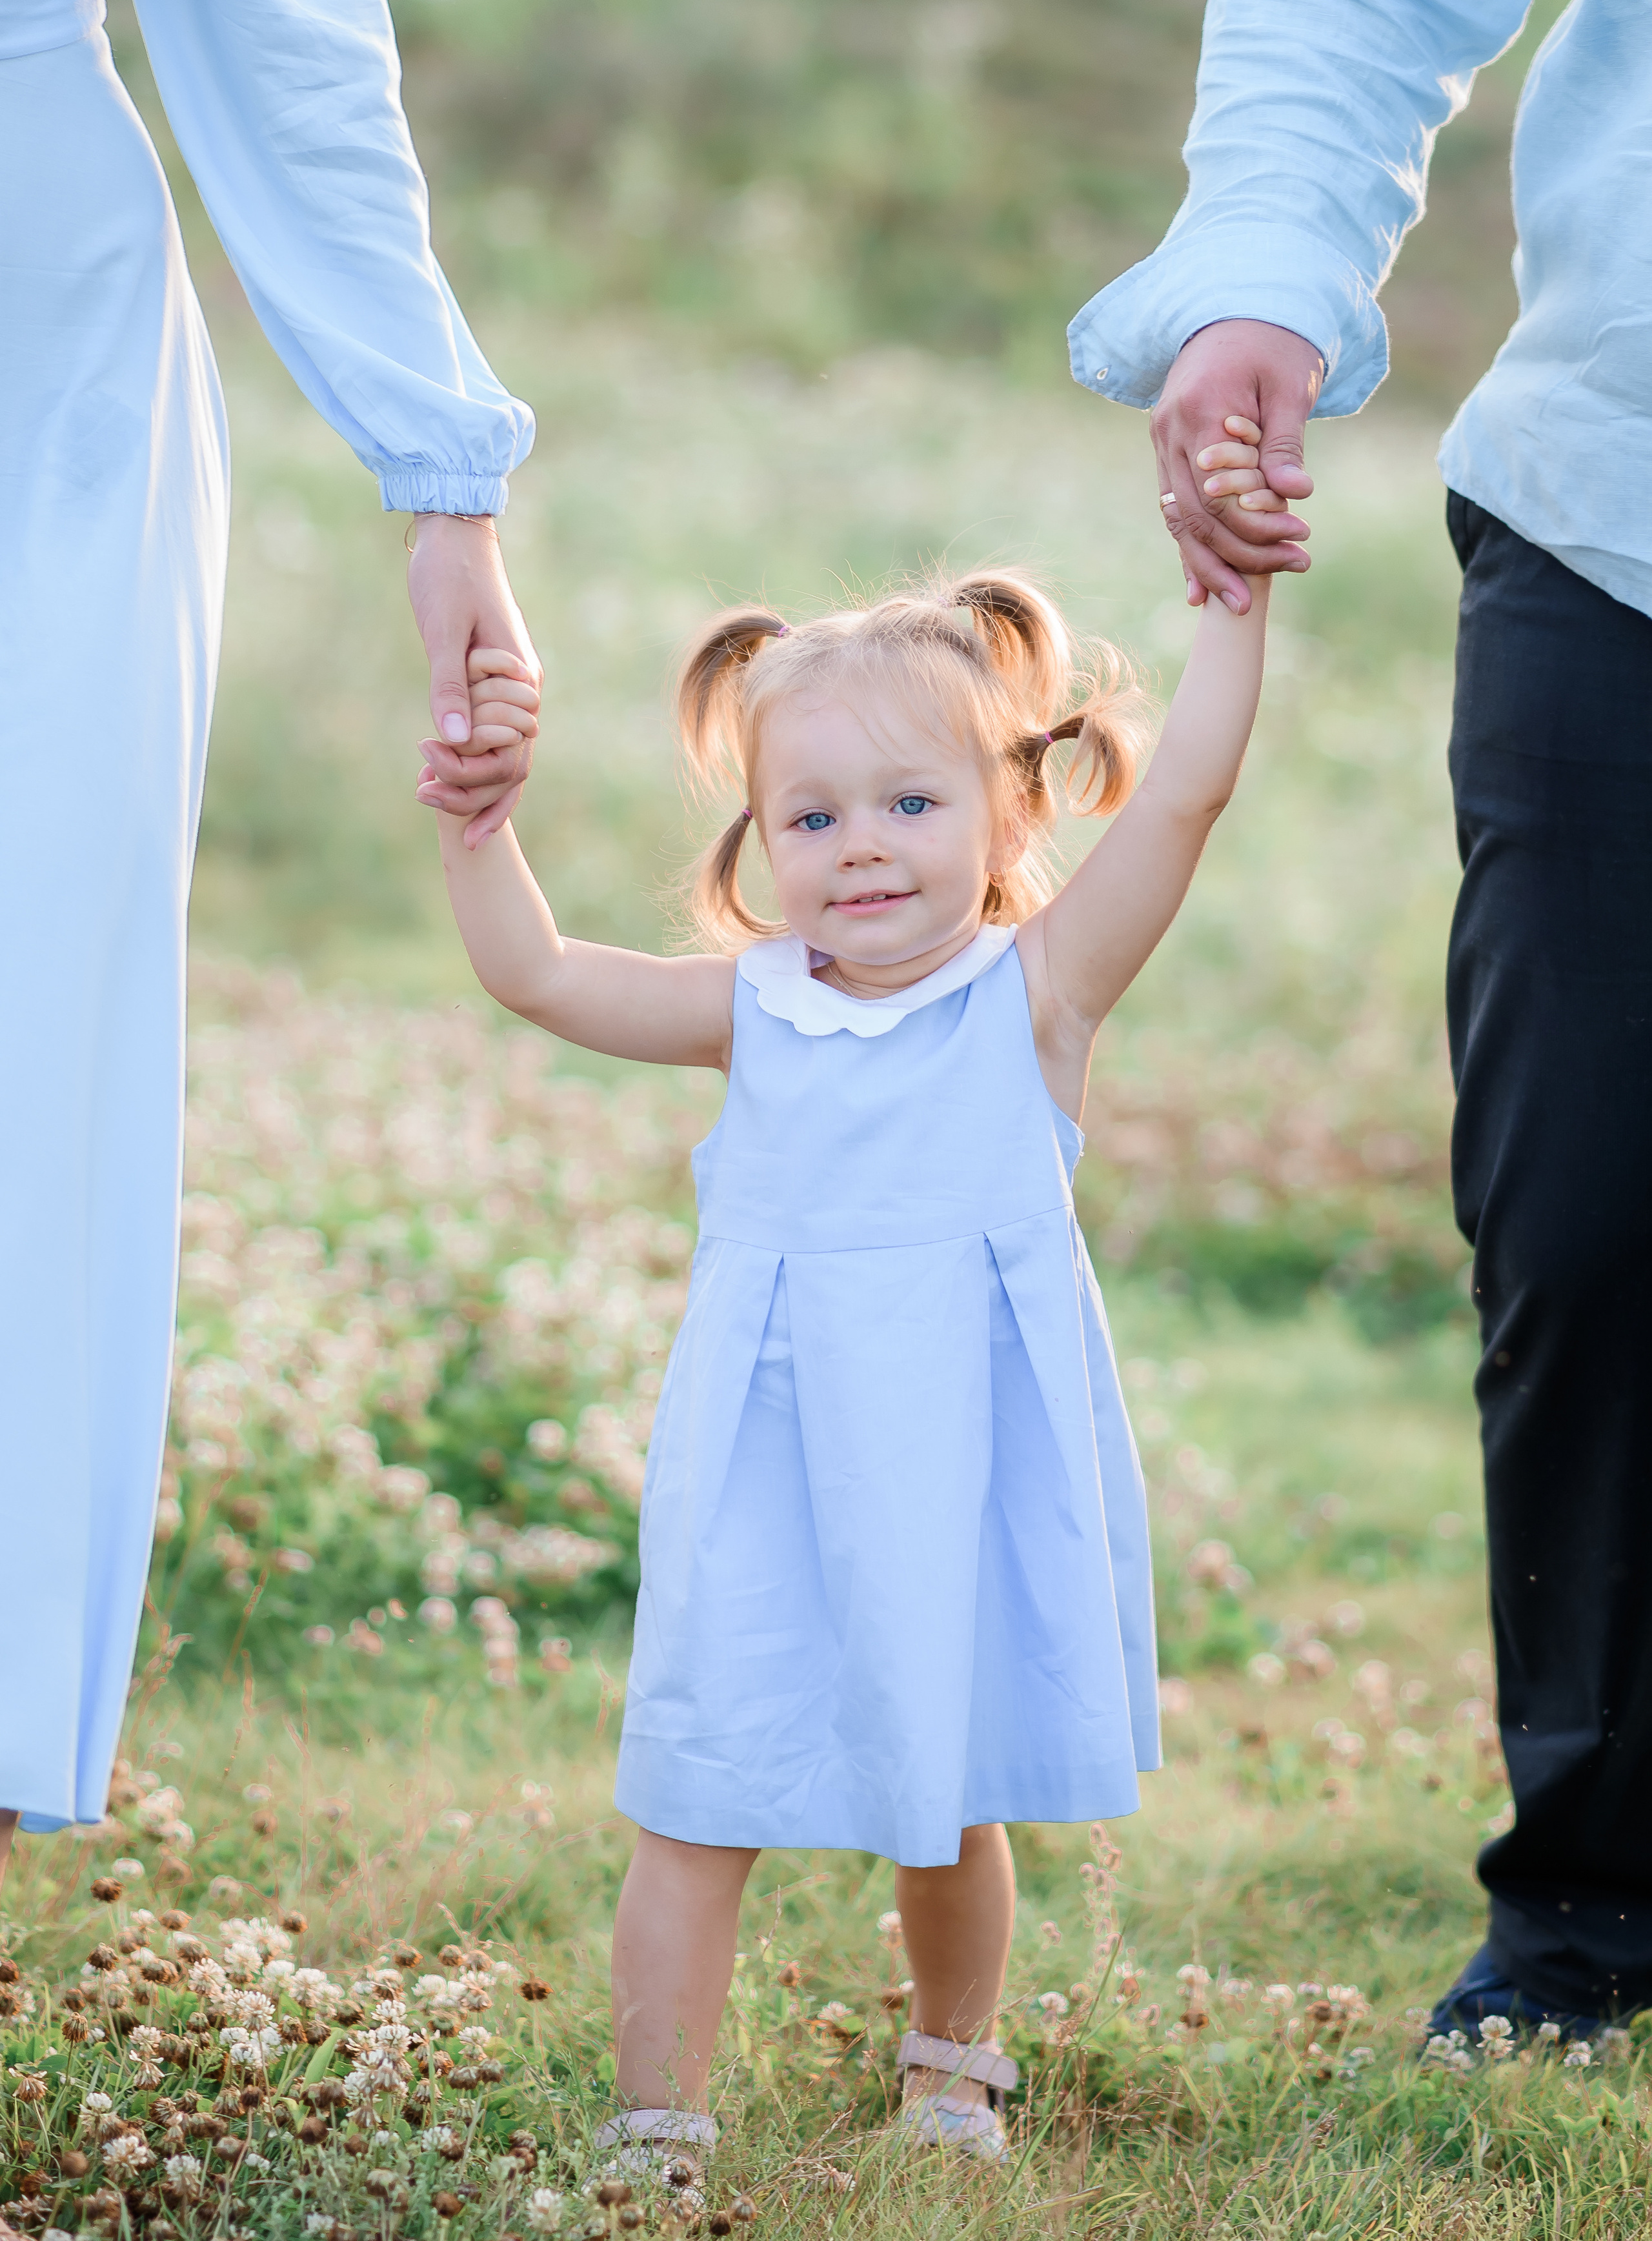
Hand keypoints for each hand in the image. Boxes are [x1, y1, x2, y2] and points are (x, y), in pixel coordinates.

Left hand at [406, 513, 542, 840]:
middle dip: (470, 791)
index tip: (427, 782)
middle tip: (419, 796)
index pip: (511, 757)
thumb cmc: (450, 576)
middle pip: (510, 765)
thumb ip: (450, 686)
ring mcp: (512, 689)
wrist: (455, 535)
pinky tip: (437, 767)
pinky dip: (469, 757)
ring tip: (423, 794)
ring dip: (469, 781)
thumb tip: (456, 741)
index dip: (472, 780)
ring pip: (503, 754)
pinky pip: (490, 733)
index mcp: (520, 681)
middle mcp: (524, 692)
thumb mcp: (444, 631)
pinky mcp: (494, 683)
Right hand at [1149, 319, 1323, 613]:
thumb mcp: (1288, 386)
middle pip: (1196, 516)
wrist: (1236, 310)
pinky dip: (1189, 550)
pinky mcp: (1166, 452)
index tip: (1300, 540)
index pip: (1223, 493)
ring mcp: (1162, 445)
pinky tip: (1200, 588)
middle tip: (1287, 574)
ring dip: (1209, 566)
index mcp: (1200, 412)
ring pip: (1179, 521)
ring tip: (1240, 603)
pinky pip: (1175, 511)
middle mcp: (1170, 433)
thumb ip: (1284, 443)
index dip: (1258, 526)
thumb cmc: (1272, 343)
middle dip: (1238, 555)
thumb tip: (1295, 494)